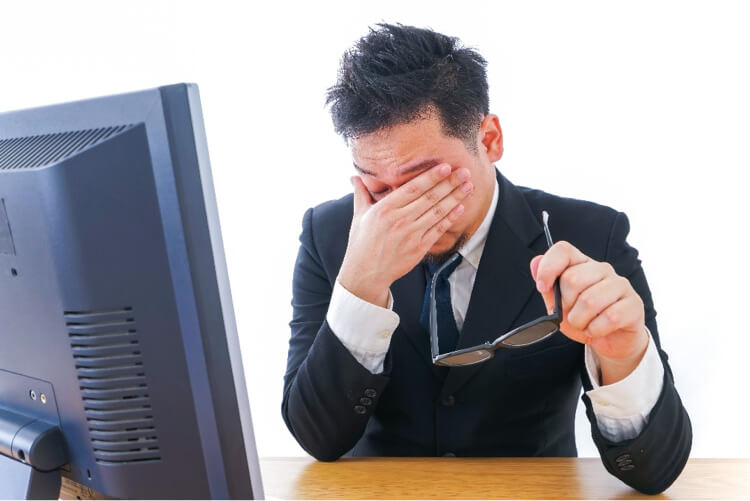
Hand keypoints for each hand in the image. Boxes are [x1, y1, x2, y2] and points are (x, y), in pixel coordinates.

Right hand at [338, 163, 472, 306]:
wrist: (365, 273)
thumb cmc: (362, 243)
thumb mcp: (359, 216)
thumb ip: (361, 194)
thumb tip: (354, 177)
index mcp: (385, 209)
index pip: (413, 188)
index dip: (431, 177)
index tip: (446, 167)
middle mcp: (399, 220)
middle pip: (430, 197)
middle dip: (449, 183)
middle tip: (464, 172)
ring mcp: (411, 235)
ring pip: (437, 212)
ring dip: (455, 198)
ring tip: (468, 186)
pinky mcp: (418, 248)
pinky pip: (438, 230)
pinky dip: (450, 218)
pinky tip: (461, 207)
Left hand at [530, 241, 648, 384]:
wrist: (610, 340)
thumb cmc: (584, 318)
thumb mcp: (558, 304)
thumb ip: (548, 285)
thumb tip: (536, 262)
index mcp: (581, 264)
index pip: (563, 250)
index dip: (549, 268)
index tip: (543, 287)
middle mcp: (602, 269)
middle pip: (573, 279)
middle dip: (566, 305)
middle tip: (571, 314)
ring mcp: (620, 285)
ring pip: (590, 301)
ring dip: (580, 320)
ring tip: (584, 324)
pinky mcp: (634, 304)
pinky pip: (609, 317)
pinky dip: (596, 330)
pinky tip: (597, 329)